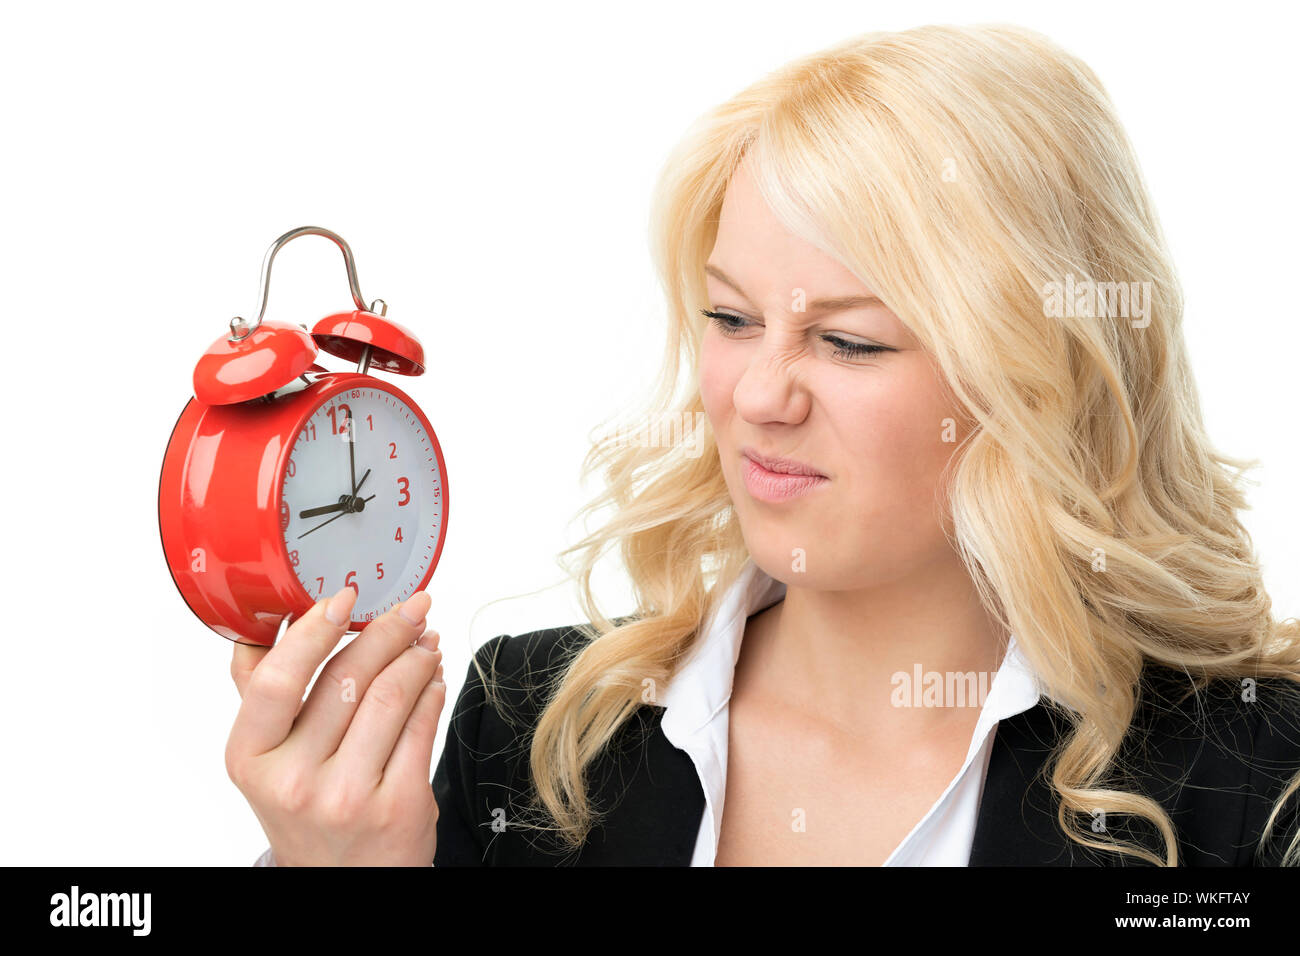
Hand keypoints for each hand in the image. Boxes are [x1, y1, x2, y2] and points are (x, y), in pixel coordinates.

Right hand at [225, 587, 445, 865]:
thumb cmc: (306, 808)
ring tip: (425, 642)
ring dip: (417, 656)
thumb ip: (262, 692)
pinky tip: (433, 679)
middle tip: (410, 609)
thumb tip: (261, 619)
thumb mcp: (267, 758)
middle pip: (347, 677)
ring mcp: (348, 796)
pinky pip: (422, 726)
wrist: (343, 882)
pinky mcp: (398, 805)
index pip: (278, 679)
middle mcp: (295, 780)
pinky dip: (433, 691)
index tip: (345, 597)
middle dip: (388, 631)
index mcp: (251, 757)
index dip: (313, 631)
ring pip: (392, 695)